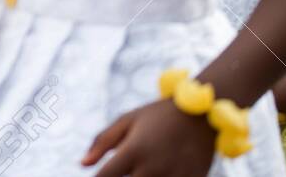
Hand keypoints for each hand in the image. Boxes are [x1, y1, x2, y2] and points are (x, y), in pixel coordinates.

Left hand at [82, 99, 215, 176]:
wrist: (202, 114)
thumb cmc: (158, 116)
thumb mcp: (128, 120)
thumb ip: (103, 142)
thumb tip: (83, 164)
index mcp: (133, 151)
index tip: (99, 176)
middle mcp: (152, 168)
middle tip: (126, 168)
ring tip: (141, 167)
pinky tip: (157, 171)